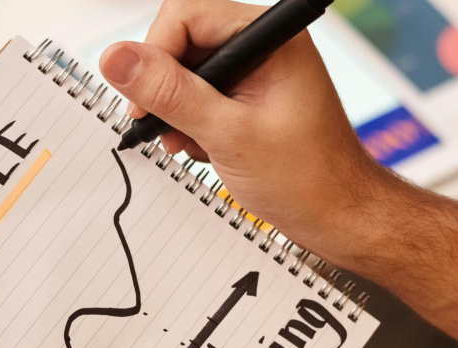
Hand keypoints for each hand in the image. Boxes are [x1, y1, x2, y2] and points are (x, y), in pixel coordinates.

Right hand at [99, 0, 393, 266]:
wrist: (340, 217)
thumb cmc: (307, 178)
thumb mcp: (227, 134)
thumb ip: (170, 93)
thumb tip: (117, 58)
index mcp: (272, 38)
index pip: (187, 15)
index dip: (155, 55)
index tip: (142, 101)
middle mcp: (265, 47)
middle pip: (184, 42)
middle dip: (167, 89)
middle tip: (163, 128)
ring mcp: (259, 73)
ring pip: (189, 73)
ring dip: (178, 111)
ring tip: (191, 145)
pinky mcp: (252, 98)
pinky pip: (203, 95)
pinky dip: (193, 123)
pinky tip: (203, 149)